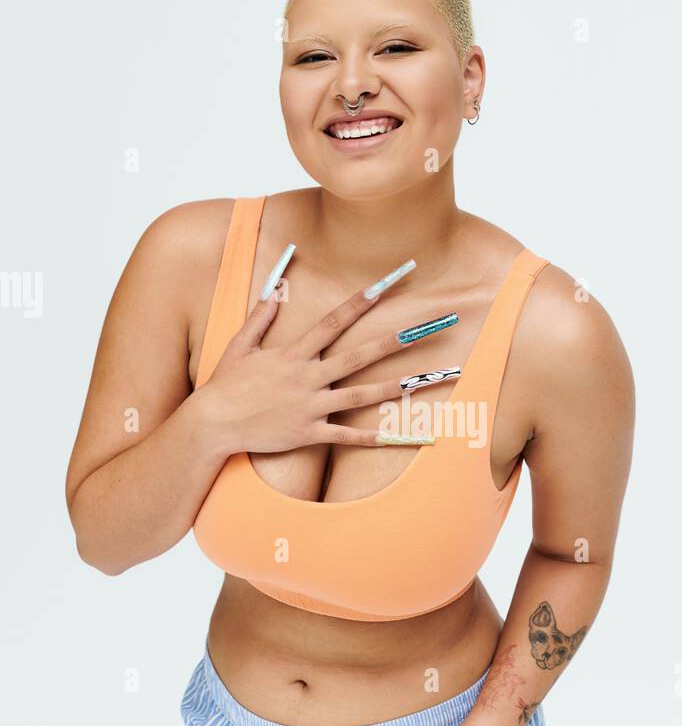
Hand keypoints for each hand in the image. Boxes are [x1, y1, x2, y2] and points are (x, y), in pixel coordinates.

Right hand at [197, 276, 454, 458]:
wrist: (212, 423)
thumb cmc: (225, 385)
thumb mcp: (240, 345)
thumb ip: (261, 317)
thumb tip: (276, 291)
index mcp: (294, 354)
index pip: (333, 322)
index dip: (359, 302)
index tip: (383, 286)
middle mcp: (307, 377)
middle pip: (358, 355)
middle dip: (393, 341)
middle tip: (423, 330)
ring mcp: (311, 406)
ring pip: (361, 395)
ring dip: (395, 386)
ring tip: (425, 380)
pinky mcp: (309, 433)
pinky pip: (347, 437)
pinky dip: (374, 439)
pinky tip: (399, 437)